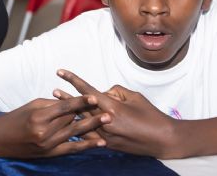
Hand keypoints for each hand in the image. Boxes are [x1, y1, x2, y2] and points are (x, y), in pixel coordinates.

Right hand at [0, 95, 108, 157]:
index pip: (64, 108)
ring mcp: (47, 145)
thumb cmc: (16, 117)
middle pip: (71, 121)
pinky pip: (71, 149)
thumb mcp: (33, 105)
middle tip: (108, 110)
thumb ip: (52, 104)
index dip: (80, 102)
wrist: (1, 138)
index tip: (93, 97)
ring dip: (92, 128)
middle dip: (89, 114)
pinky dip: (86, 146)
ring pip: (74, 134)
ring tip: (107, 122)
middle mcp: (44, 131)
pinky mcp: (49, 154)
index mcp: (39, 116)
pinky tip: (99, 143)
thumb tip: (70, 102)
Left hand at [57, 70, 175, 157]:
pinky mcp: (108, 145)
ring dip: (71, 113)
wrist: (163, 140)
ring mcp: (105, 136)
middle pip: (80, 107)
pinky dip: (82, 127)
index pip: (86, 91)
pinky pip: (90, 134)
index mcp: (111, 108)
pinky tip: (73, 123)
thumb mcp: (133, 96)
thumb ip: (114, 91)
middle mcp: (105, 122)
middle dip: (67, 99)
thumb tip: (102, 93)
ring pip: (82, 122)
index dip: (72, 80)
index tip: (60, 72)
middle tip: (54, 91)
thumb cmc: (150, 114)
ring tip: (59, 105)